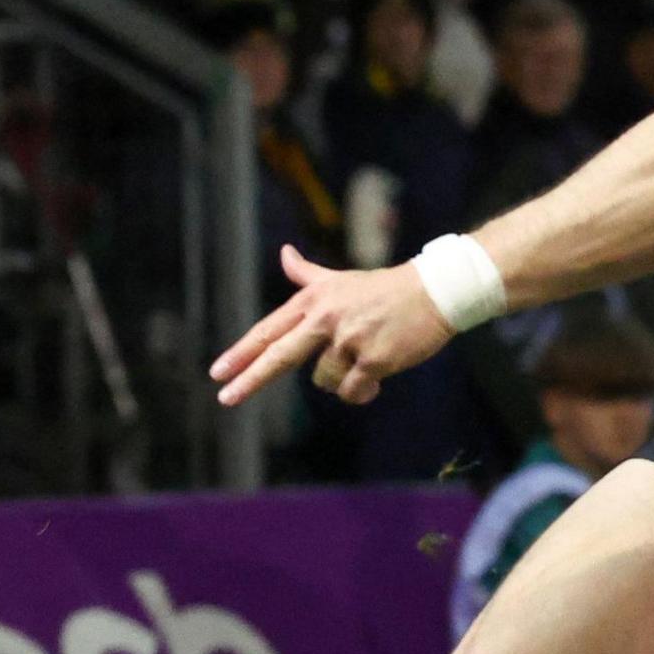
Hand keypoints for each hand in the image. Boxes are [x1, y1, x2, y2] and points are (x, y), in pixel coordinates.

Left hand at [209, 244, 461, 406]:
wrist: (435, 292)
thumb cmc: (385, 289)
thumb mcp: (340, 279)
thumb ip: (307, 274)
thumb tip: (284, 254)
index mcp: (314, 300)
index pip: (269, 330)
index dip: (241, 352)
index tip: (217, 372)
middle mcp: (326, 318)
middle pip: (278, 355)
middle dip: (249, 379)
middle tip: (225, 398)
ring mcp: (349, 338)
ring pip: (324, 380)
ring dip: (343, 378)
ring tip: (366, 357)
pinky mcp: (373, 358)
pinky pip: (352, 391)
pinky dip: (363, 391)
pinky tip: (378, 377)